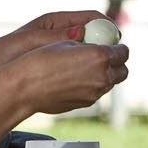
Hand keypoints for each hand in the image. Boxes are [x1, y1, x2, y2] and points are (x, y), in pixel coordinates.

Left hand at [0, 10, 107, 73]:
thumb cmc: (8, 52)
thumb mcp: (34, 40)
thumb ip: (58, 35)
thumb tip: (83, 30)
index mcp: (57, 22)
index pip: (91, 18)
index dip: (105, 25)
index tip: (116, 35)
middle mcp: (63, 36)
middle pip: (96, 36)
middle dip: (106, 44)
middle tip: (114, 55)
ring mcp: (63, 53)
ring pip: (92, 55)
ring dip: (98, 61)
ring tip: (101, 68)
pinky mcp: (61, 69)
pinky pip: (82, 69)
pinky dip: (88, 73)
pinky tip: (87, 79)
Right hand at [0, 39, 129, 114]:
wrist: (25, 87)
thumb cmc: (40, 61)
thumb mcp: (66, 43)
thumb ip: (87, 45)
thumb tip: (95, 46)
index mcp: (99, 56)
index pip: (123, 52)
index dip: (119, 48)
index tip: (114, 45)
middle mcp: (101, 77)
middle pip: (123, 71)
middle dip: (117, 63)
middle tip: (107, 57)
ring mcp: (94, 93)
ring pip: (110, 84)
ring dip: (106, 75)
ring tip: (89, 68)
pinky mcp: (85, 103)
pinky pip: (97, 93)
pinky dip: (93, 85)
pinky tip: (77, 79)